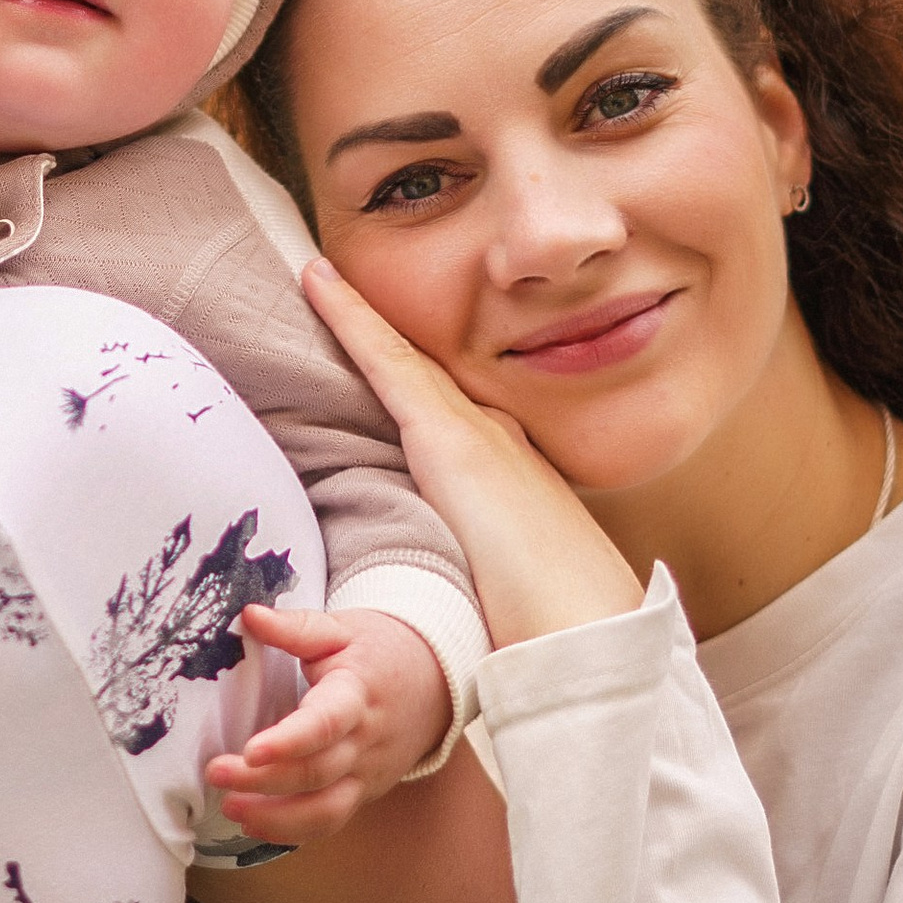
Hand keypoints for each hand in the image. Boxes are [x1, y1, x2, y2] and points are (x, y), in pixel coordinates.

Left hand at [204, 607, 451, 844]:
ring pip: (325, 809)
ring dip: (275, 818)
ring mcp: (367, 773)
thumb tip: (249, 615)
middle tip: (215, 772)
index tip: (250, 750)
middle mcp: (365, 741)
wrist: (434, 681)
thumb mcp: (340, 629)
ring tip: (229, 808)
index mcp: (357, 694)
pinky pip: (330, 821)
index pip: (325, 723)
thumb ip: (295, 627)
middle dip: (263, 780)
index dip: (289, 741)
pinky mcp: (364, 792)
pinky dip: (292, 830)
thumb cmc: (378, 651)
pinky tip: (253, 823)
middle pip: (316, 772)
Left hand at [301, 259, 643, 647]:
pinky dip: (352, 320)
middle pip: (427, 374)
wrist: (585, 628)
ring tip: (316, 274)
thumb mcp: (512, 587)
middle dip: (385, 332)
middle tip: (333, 288)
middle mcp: (497, 439)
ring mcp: (474, 432)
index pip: (454, 411)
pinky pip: (386, 362)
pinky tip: (317, 283)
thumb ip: (484, 577)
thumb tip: (466, 595)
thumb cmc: (552, 625)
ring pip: (401, 357)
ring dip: (358, 314)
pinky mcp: (447, 438)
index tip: (389, 352)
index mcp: (514, 474)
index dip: (419, 377)